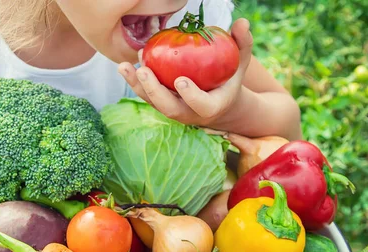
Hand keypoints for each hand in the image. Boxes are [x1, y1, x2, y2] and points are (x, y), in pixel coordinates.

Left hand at [118, 18, 253, 127]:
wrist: (219, 102)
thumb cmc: (230, 79)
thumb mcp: (240, 62)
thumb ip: (242, 44)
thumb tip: (242, 22)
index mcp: (212, 107)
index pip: (202, 106)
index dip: (191, 96)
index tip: (181, 80)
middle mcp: (190, 114)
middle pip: (169, 109)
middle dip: (155, 91)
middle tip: (145, 71)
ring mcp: (173, 110)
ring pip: (153, 103)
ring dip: (138, 86)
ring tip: (125, 67)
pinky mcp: (161, 104)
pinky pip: (146, 95)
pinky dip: (135, 81)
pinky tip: (126, 64)